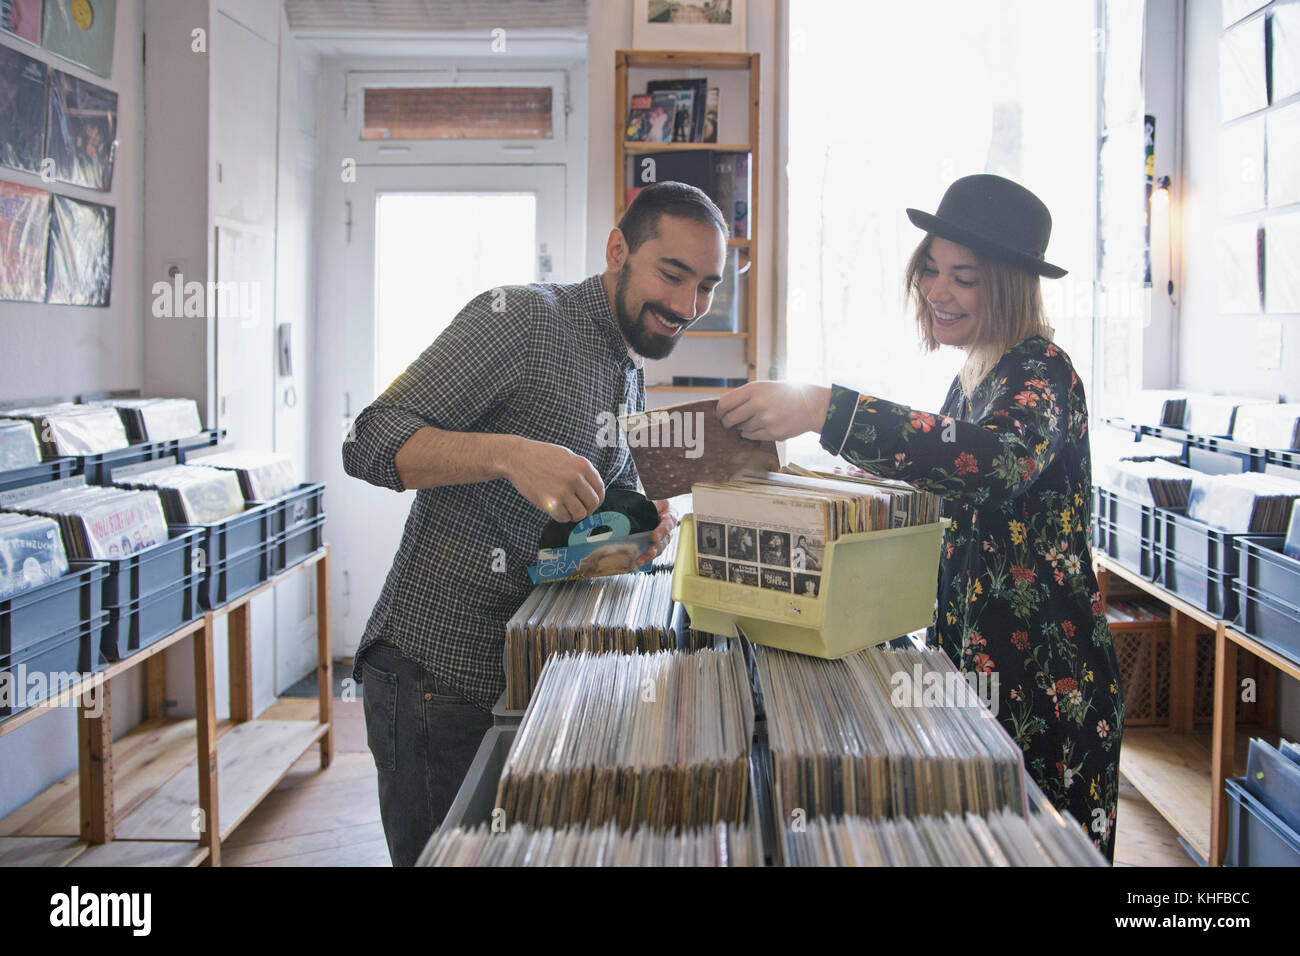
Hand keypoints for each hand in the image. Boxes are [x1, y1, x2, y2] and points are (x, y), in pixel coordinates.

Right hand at [505, 439, 604, 521]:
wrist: (517, 458)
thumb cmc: (541, 457)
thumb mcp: (567, 456)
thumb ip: (581, 471)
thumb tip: (593, 490)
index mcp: (582, 465)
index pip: (600, 488)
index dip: (597, 499)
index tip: (591, 503)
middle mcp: (576, 478)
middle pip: (593, 503)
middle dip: (587, 509)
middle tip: (579, 509)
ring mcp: (563, 491)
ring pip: (580, 514)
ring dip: (574, 515)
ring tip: (566, 509)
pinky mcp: (550, 502)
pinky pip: (564, 518)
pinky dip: (561, 517)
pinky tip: (555, 509)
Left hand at [635, 498, 677, 566]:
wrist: (650, 507)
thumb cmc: (653, 503)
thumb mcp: (654, 500)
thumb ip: (650, 504)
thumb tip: (641, 507)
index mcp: (669, 515)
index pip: (668, 523)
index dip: (662, 531)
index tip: (654, 537)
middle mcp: (668, 528)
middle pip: (664, 540)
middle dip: (656, 547)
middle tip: (649, 551)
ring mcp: (662, 538)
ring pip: (659, 548)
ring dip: (650, 556)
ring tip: (640, 560)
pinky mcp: (655, 544)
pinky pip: (652, 552)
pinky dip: (645, 558)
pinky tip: (638, 561)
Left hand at [716, 382, 831, 441]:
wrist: (811, 404)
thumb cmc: (786, 394)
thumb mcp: (765, 387)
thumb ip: (746, 396)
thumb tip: (724, 409)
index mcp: (754, 389)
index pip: (725, 403)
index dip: (719, 411)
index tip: (719, 415)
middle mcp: (758, 403)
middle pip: (730, 418)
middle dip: (727, 423)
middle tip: (728, 423)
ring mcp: (766, 419)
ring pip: (742, 428)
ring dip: (743, 427)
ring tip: (755, 420)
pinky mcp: (773, 433)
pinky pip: (752, 436)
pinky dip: (751, 434)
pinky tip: (758, 427)